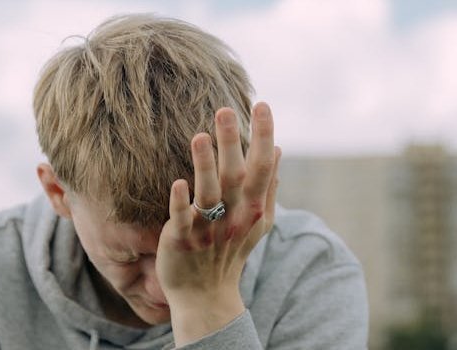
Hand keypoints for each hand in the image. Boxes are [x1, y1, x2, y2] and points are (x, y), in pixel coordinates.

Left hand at [157, 102, 280, 345]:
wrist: (206, 296)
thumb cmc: (230, 252)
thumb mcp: (257, 221)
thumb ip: (268, 186)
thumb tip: (278, 150)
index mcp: (253, 208)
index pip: (262, 166)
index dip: (263, 135)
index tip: (263, 104)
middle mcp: (234, 216)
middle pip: (236, 175)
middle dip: (233, 142)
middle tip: (226, 109)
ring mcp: (209, 229)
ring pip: (209, 193)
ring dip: (205, 165)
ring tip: (201, 136)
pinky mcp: (183, 241)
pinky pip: (184, 220)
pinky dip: (182, 202)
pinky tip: (178, 182)